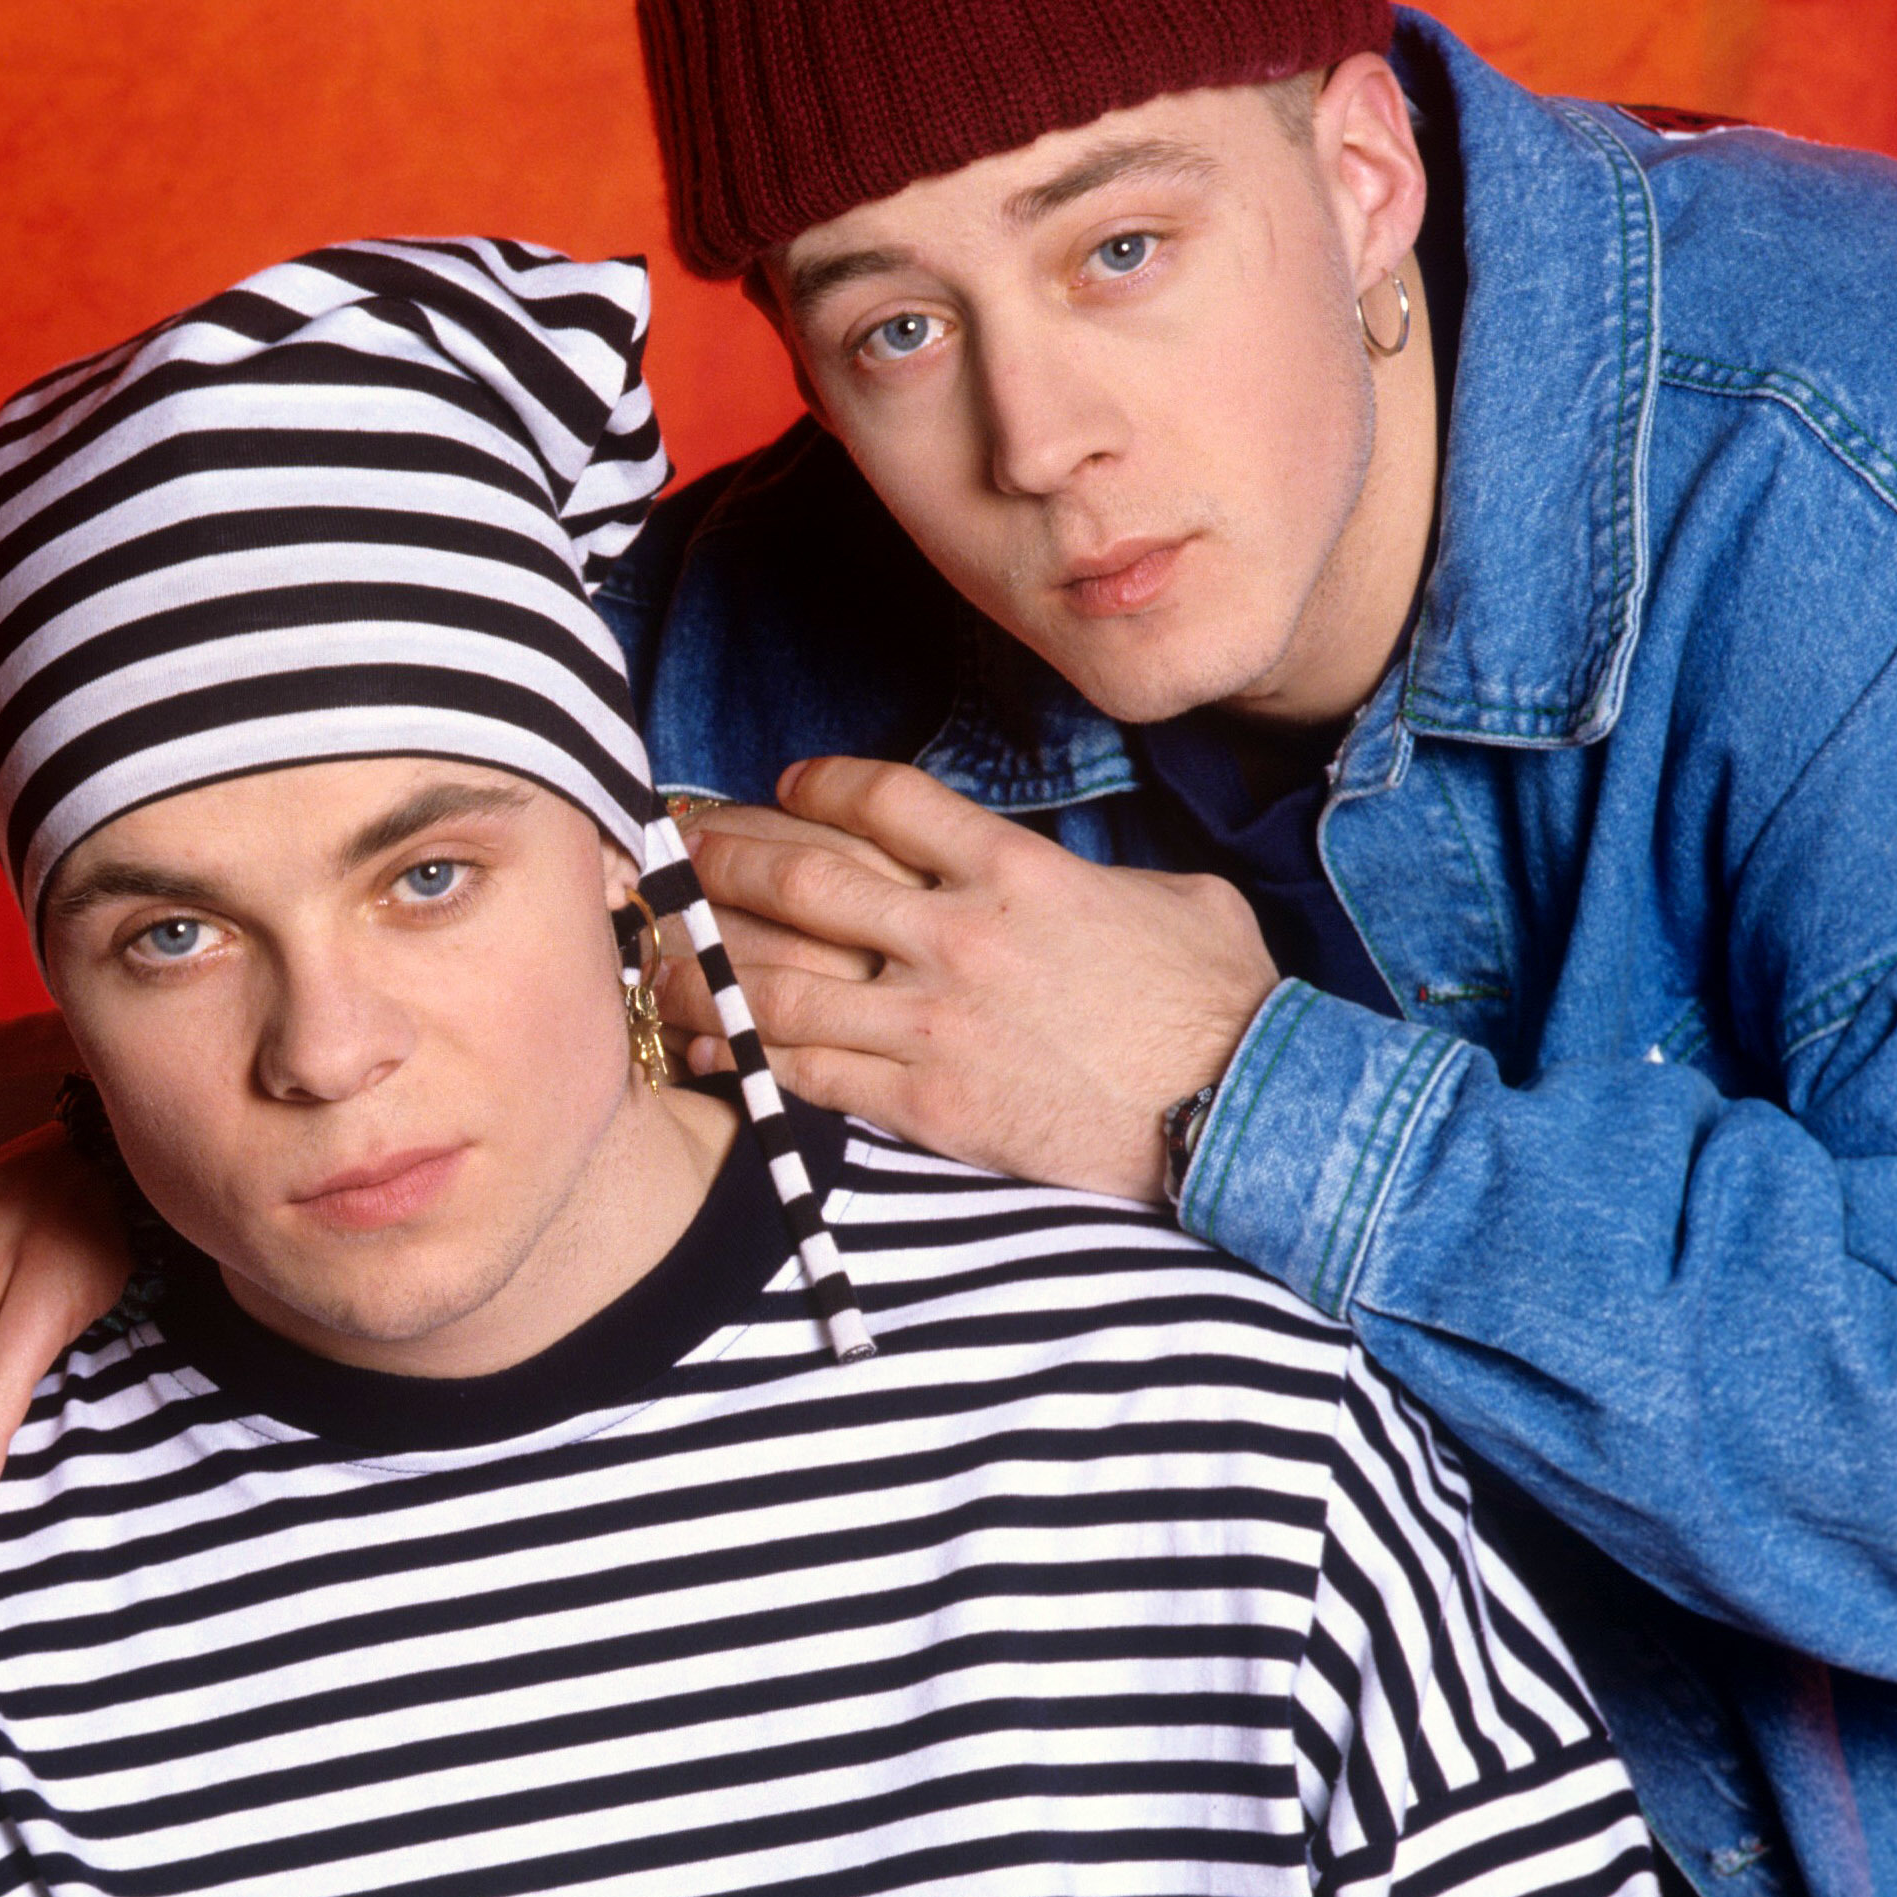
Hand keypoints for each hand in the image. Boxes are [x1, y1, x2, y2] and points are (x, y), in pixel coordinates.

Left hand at [670, 759, 1279, 1203]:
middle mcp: (959, 932)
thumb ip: (1094, 873)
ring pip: (782, 973)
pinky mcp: (925, 1101)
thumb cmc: (1218, 1004)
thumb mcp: (1171, 896)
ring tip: (660, 943)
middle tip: (676, 850)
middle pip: (805, 876)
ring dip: (708, 954)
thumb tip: (1061, 875)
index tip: (781, 787)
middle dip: (725, 857)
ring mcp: (934, 1018)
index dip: (816, 786)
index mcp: (1016, 869)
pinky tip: (701, 1042)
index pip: (887, 800)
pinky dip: (743, 1054)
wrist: (1236, 1110)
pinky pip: (805, 1069)